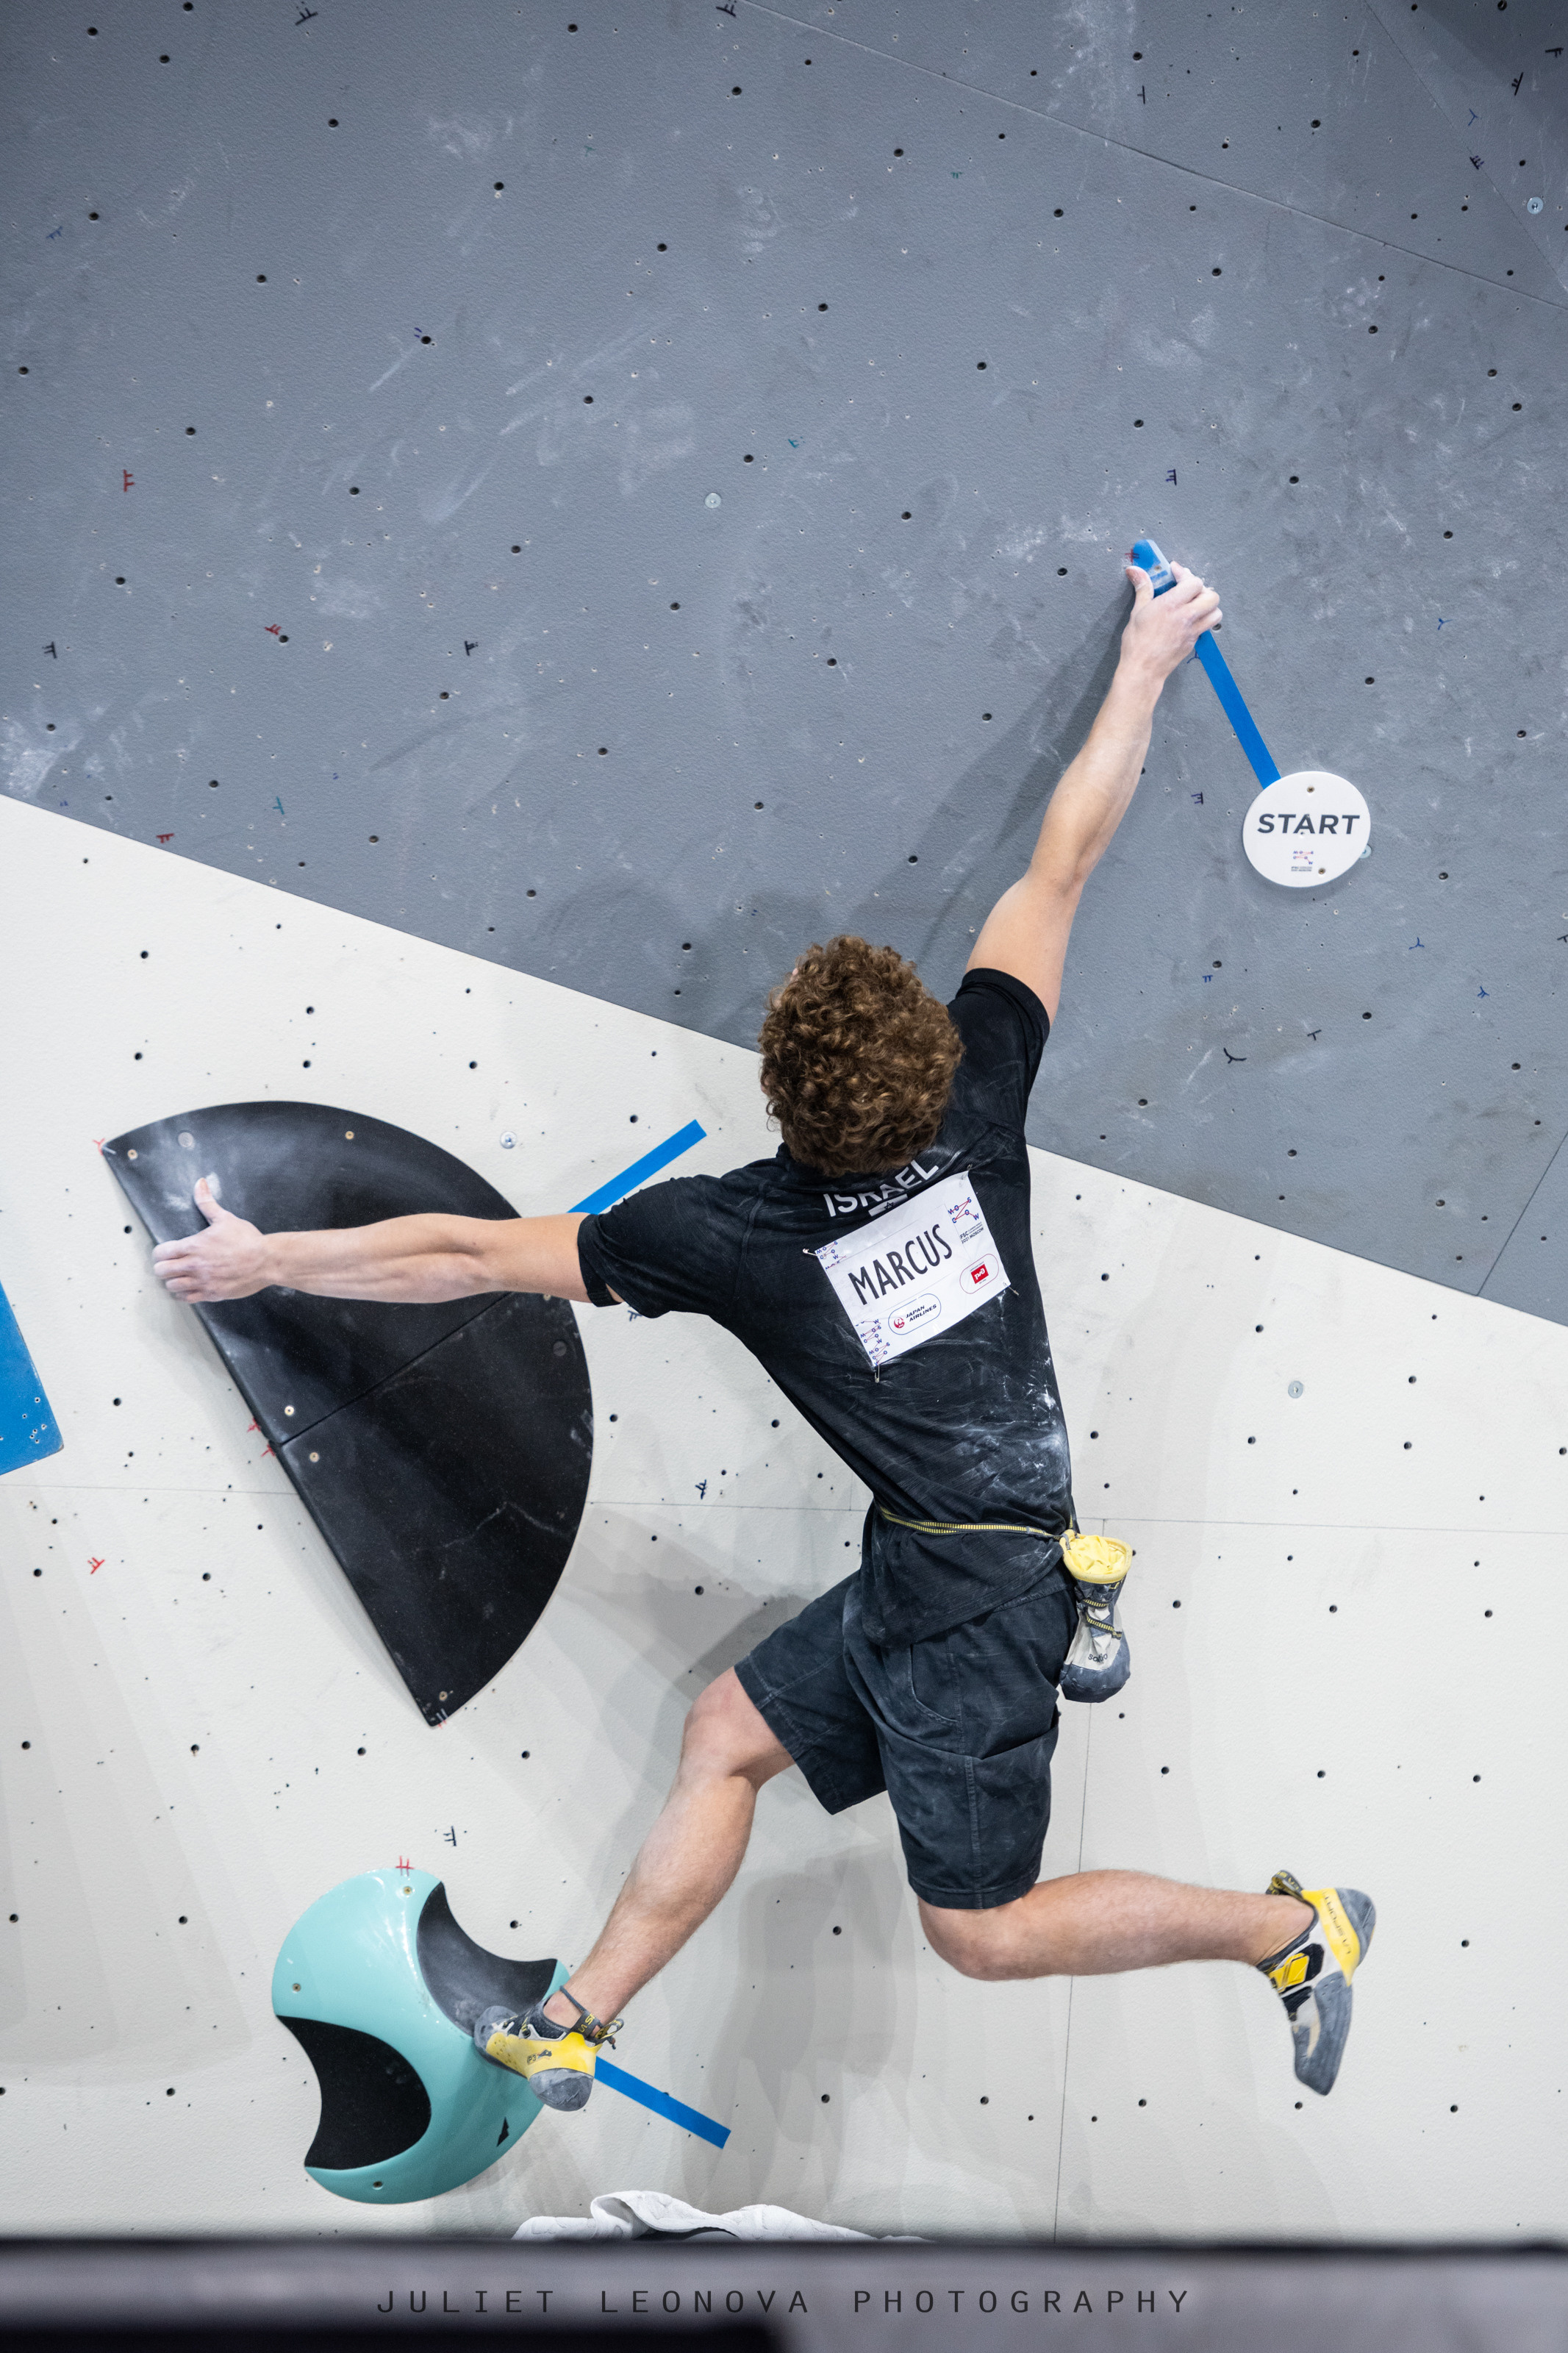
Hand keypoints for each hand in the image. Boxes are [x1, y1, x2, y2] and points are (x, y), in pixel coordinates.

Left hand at [152, 1178, 271, 1302]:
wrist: (267, 1261)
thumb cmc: (247, 1240)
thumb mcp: (225, 1218)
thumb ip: (207, 1203)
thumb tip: (200, 1184)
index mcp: (194, 1246)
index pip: (160, 1253)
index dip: (159, 1252)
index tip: (164, 1253)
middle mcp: (194, 1265)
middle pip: (161, 1271)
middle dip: (163, 1267)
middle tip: (171, 1265)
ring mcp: (202, 1281)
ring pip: (171, 1286)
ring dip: (173, 1281)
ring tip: (180, 1277)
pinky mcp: (211, 1294)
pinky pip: (187, 1298)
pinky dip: (184, 1294)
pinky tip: (190, 1288)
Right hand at [1119, 558, 1221, 686]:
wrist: (1143, 670)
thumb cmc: (1137, 644)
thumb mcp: (1137, 611)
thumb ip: (1143, 588)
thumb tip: (1136, 571)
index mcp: (1171, 605)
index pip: (1193, 582)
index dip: (1186, 574)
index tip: (1176, 573)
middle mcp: (1186, 617)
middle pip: (1211, 595)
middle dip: (1202, 589)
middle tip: (1189, 589)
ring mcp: (1192, 631)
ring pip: (1215, 612)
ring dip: (1209, 606)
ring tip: (1195, 604)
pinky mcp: (1193, 642)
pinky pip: (1207, 627)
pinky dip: (1203, 619)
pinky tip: (1189, 619)